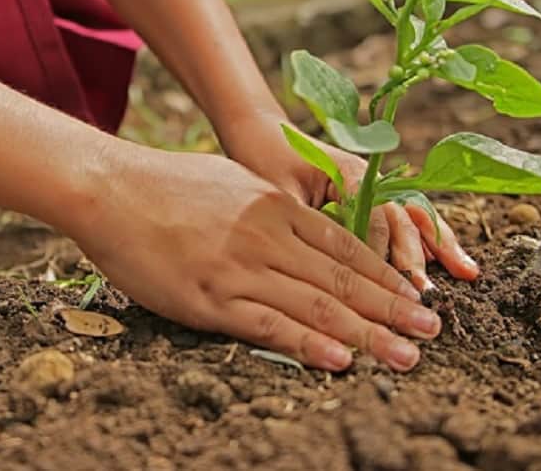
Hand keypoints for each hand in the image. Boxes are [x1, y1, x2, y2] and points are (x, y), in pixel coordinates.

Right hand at [70, 145, 442, 371]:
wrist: (109, 188)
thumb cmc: (165, 183)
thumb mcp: (231, 181)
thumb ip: (270, 207)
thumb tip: (302, 226)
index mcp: (274, 206)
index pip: (345, 247)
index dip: (385, 276)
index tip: (415, 297)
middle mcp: (267, 236)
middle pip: (343, 280)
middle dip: (393, 308)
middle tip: (431, 332)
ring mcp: (239, 268)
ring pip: (317, 306)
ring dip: (368, 334)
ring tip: (405, 355)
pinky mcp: (209, 298)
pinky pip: (269, 325)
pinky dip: (309, 345)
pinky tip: (341, 360)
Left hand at [215, 108, 478, 291]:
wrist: (260, 132)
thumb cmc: (263, 160)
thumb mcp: (278, 193)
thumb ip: (305, 223)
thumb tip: (323, 266)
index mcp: (348, 173)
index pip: (374, 218)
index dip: (381, 254)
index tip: (386, 287)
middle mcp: (369, 177)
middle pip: (401, 218)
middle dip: (416, 257)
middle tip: (425, 294)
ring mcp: (374, 185)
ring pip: (414, 216)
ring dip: (438, 245)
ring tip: (468, 273)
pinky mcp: (372, 195)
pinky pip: (406, 217)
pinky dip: (430, 238)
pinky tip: (454, 261)